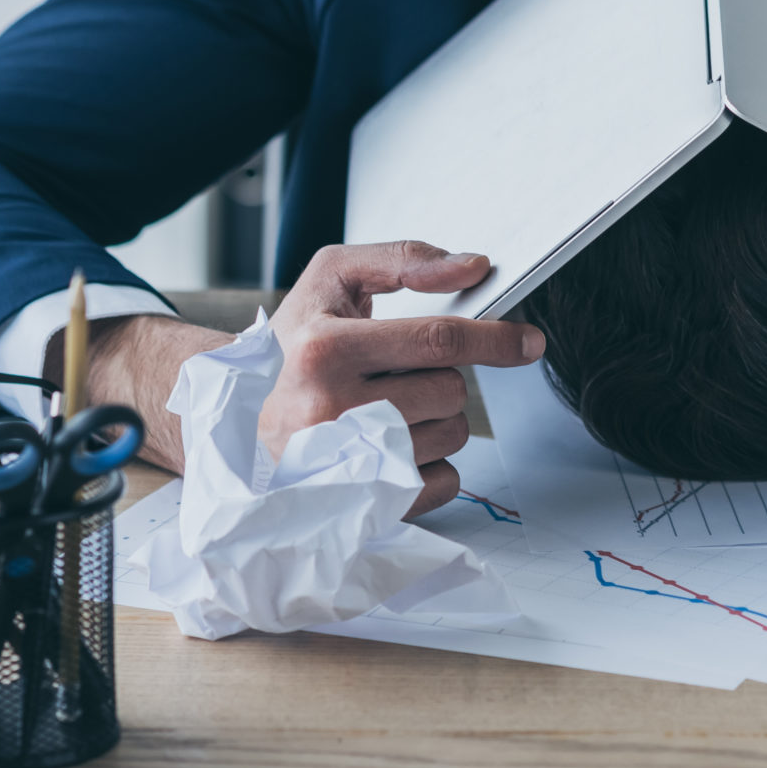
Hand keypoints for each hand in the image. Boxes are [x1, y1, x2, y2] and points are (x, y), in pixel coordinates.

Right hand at [259, 241, 542, 516]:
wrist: (237, 417)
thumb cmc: (293, 344)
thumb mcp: (331, 279)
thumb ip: (402, 260)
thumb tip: (473, 267)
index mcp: (323, 350)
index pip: (437, 340)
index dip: (495, 338)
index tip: (529, 341)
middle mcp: (330, 412)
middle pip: (451, 391)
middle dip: (445, 377)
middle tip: (400, 373)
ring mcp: (345, 468)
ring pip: (452, 436)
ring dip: (437, 418)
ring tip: (386, 409)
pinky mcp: (365, 507)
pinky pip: (445, 481)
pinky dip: (433, 463)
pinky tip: (390, 446)